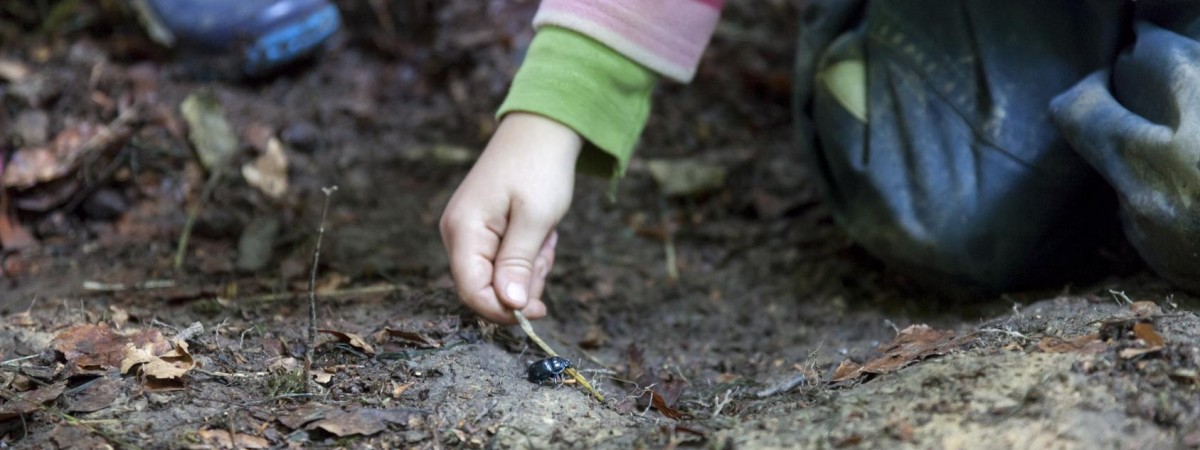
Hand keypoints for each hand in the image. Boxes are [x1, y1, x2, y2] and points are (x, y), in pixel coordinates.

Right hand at [440, 113, 582, 323]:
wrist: (542, 129)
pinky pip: (504, 260)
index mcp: (464, 231)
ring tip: (545, 234)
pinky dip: (528, 254)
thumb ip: (518, 264)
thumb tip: (509, 306)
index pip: (473, 293)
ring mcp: (469, 232)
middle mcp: (458, 234)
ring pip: (499, 277)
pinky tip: (539, 232)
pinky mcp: (483, 230)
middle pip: (487, 288)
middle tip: (546, 249)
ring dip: (530, 266)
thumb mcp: (535, 219)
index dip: (504, 310)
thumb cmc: (540, 167)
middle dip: (523, 281)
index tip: (539, 311)